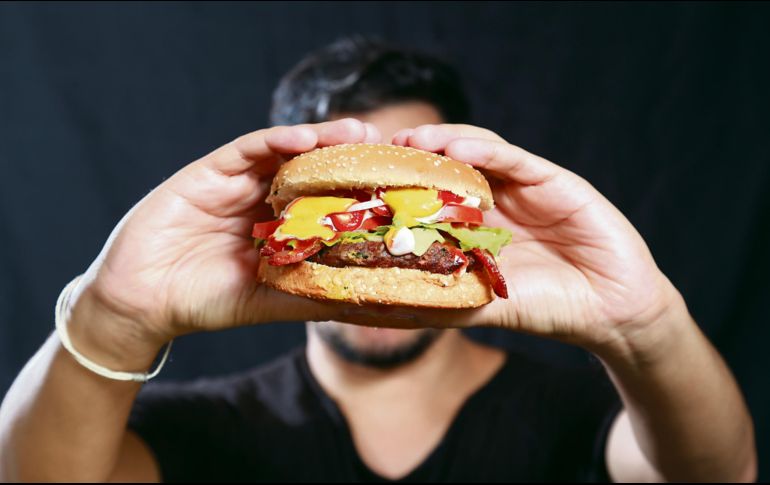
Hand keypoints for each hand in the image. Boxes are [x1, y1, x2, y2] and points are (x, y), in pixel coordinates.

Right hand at [67, 119, 380, 361]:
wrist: (144, 302)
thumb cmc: (208, 302)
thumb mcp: (273, 301)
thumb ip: (316, 293)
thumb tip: (371, 301)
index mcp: (281, 226)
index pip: (327, 199)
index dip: (361, 190)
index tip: (398, 185)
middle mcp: (264, 199)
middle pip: (313, 167)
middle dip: (349, 156)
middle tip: (386, 146)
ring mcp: (238, 182)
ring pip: (286, 150)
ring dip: (322, 138)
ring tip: (358, 134)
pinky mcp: (210, 171)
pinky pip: (248, 147)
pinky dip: (276, 139)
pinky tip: (305, 137)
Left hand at [390, 124, 686, 358]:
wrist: (610, 311)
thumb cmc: (546, 308)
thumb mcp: (479, 305)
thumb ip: (434, 300)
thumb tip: (372, 309)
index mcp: (474, 225)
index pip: (428, 194)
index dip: (397, 183)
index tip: (360, 180)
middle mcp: (495, 199)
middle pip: (447, 164)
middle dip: (413, 154)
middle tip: (379, 148)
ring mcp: (523, 186)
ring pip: (476, 150)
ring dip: (443, 141)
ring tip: (412, 140)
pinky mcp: (553, 179)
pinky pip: (515, 158)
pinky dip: (486, 149)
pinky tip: (458, 145)